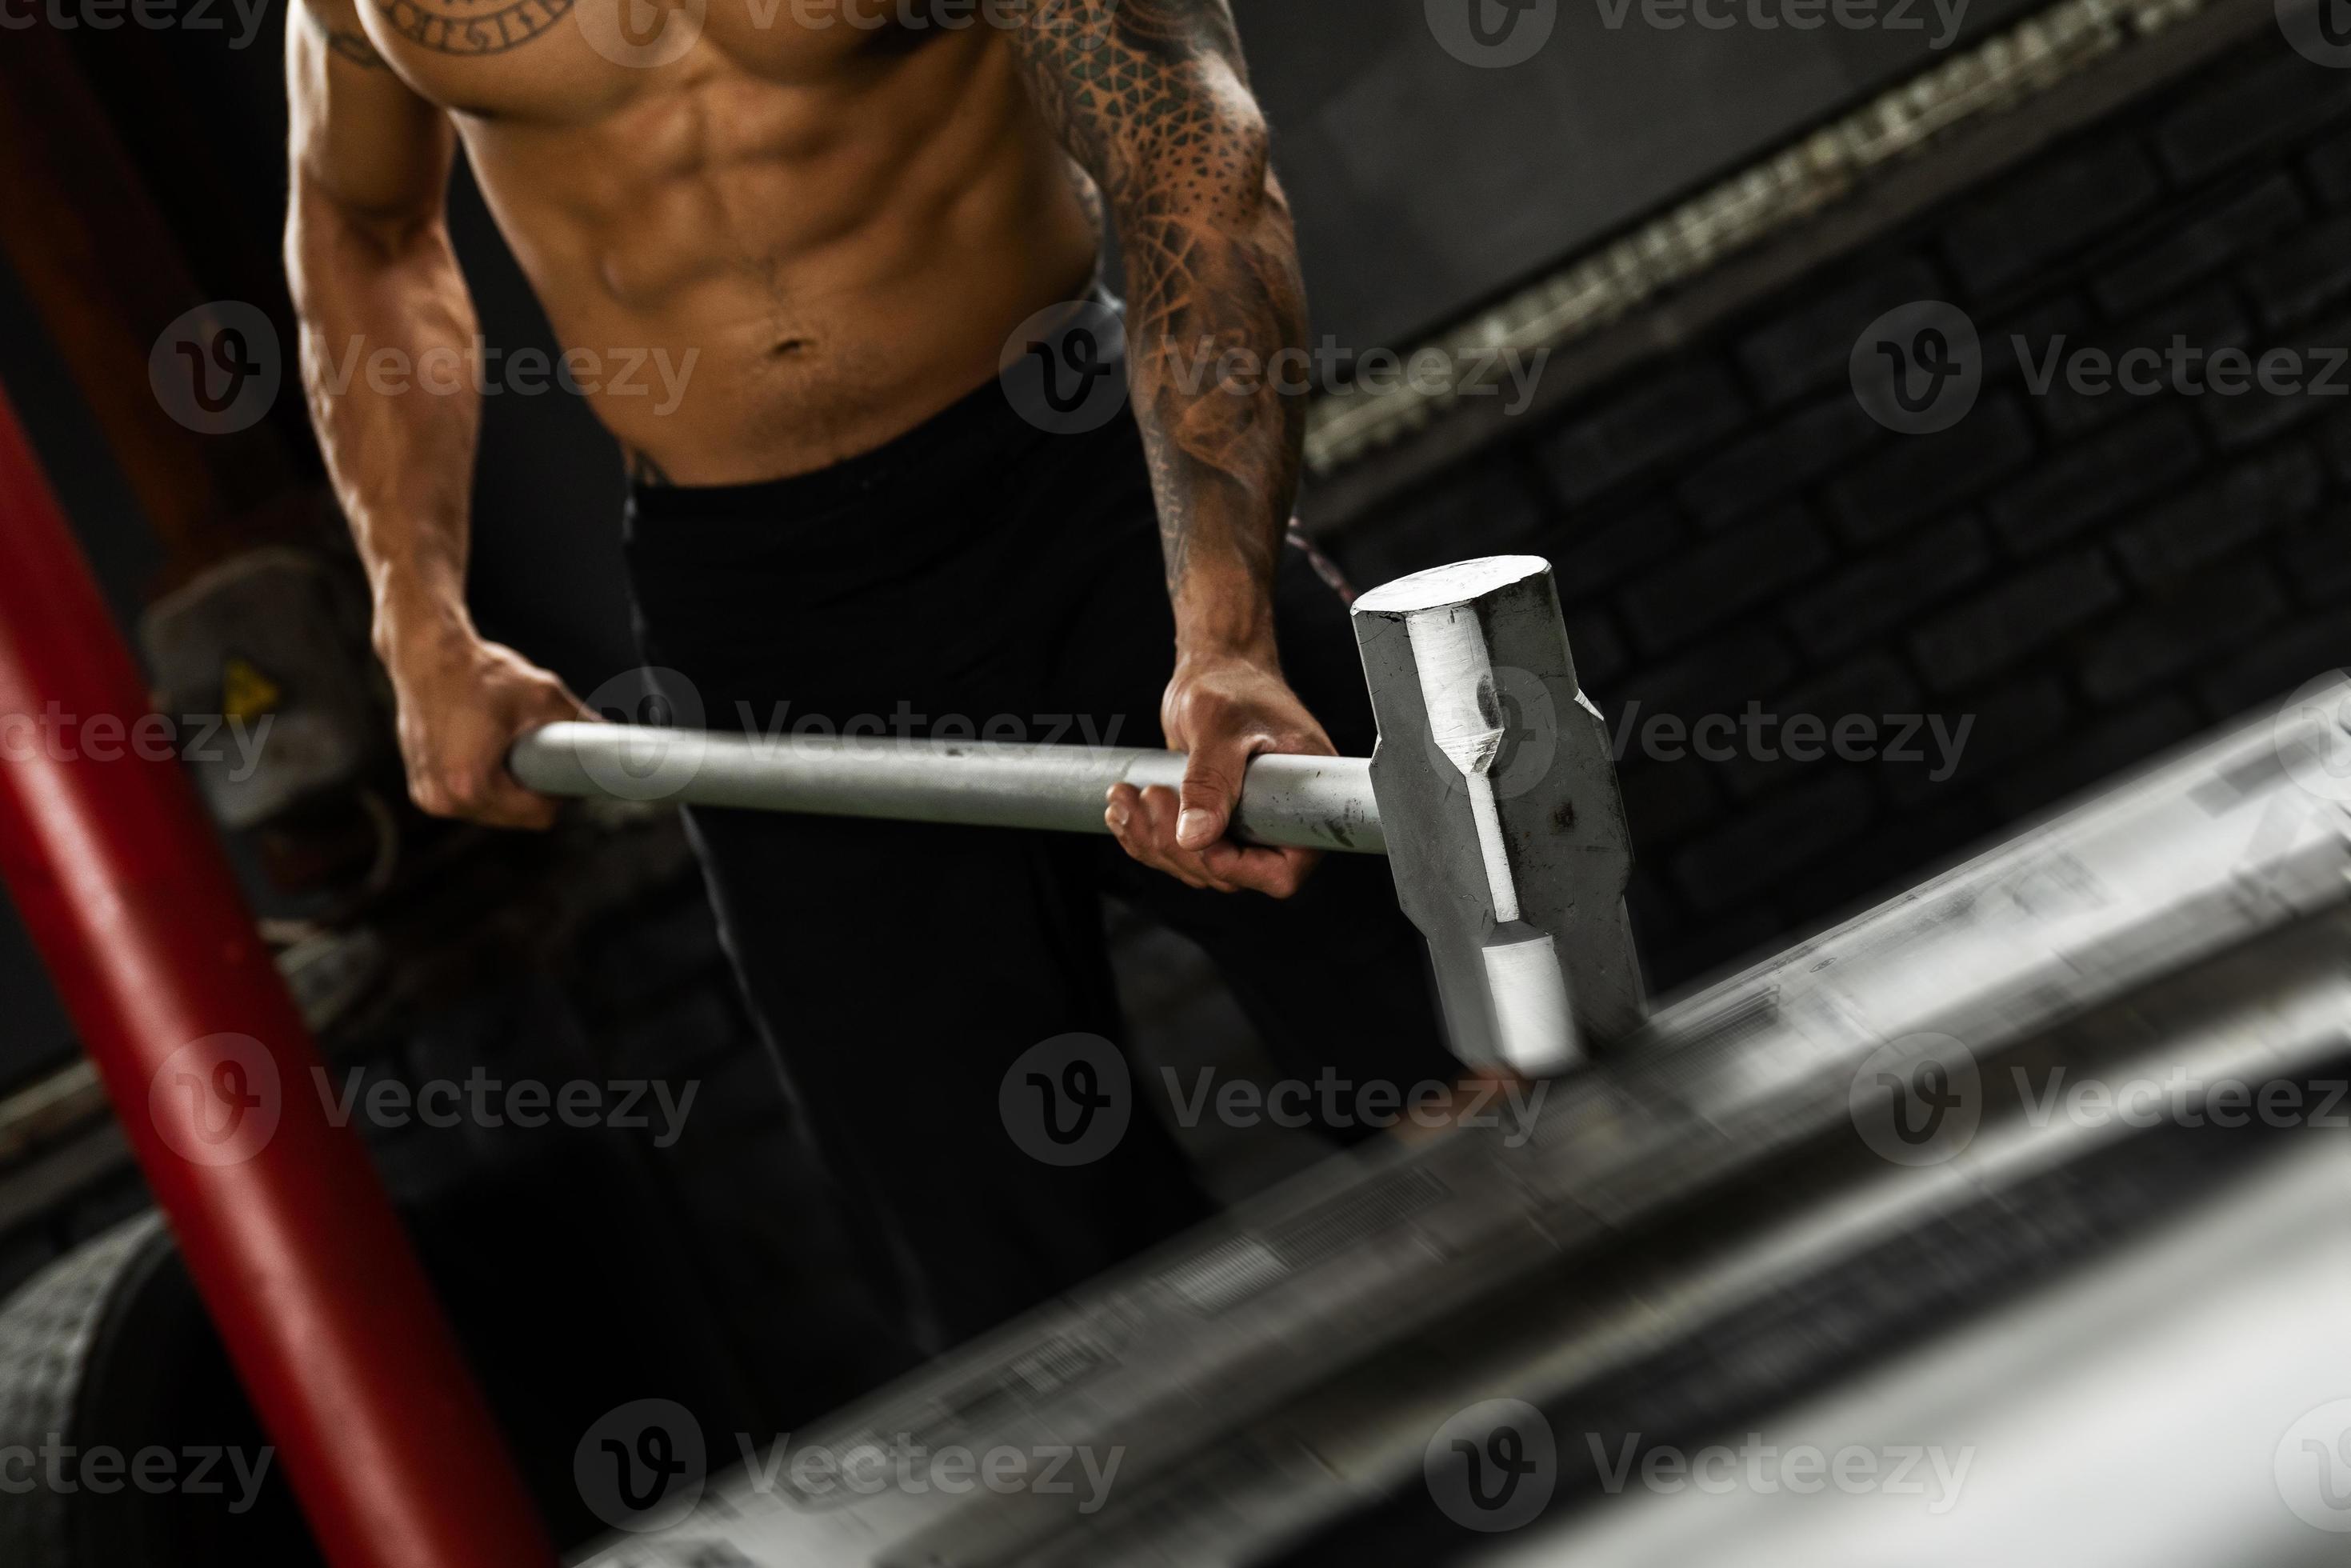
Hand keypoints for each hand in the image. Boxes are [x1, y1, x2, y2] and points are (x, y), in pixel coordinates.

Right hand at [385, 629, 591, 829]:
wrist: (425, 655)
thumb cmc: (480, 672)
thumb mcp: (541, 694)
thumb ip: (582, 722)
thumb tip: (620, 739)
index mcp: (471, 784)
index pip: (538, 815)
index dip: (559, 792)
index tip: (562, 765)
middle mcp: (445, 800)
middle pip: (516, 818)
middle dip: (532, 792)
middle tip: (537, 751)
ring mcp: (429, 798)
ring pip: (494, 812)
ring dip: (508, 790)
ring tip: (506, 747)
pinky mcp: (422, 790)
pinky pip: (470, 801)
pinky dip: (485, 785)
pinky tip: (485, 752)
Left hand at [1106, 650, 1331, 897]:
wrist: (1216, 668)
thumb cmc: (1234, 686)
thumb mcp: (1222, 728)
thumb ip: (1211, 781)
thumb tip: (1197, 836)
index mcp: (1303, 803)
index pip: (1283, 870)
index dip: (1239, 868)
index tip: (1201, 840)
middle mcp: (1276, 822)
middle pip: (1226, 874)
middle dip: (1176, 845)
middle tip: (1151, 794)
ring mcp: (1242, 825)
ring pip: (1193, 866)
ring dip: (1150, 839)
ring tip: (1126, 796)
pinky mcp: (1210, 820)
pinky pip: (1176, 850)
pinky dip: (1143, 834)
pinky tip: (1122, 807)